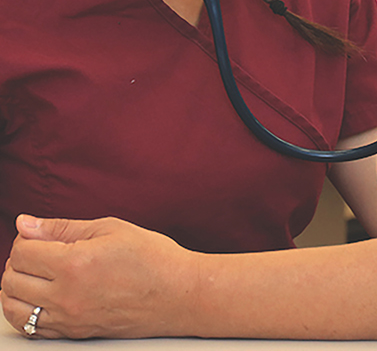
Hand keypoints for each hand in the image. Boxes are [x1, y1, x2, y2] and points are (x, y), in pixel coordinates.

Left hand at [1, 214, 195, 338]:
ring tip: (35, 273)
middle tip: (38, 250)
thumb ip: (62, 228)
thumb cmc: (151, 257)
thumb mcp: (110, 229)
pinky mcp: (72, 334)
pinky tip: (37, 297)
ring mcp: (67, 319)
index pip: (23, 252)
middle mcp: (65, 296)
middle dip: (18, 261)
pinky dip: (24, 311)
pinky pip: (29, 329)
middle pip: (12, 280)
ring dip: (15, 287)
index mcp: (74, 264)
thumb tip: (26, 224)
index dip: (26, 239)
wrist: (177, 294)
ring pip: (14, 307)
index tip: (38, 234)